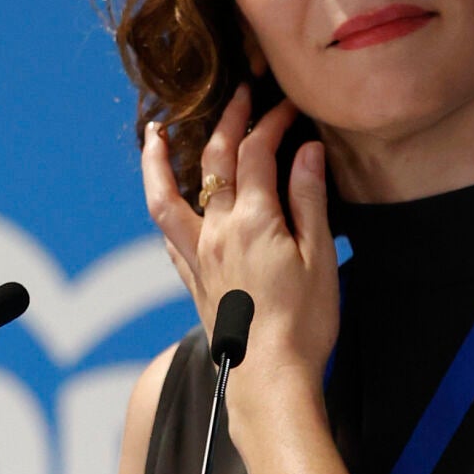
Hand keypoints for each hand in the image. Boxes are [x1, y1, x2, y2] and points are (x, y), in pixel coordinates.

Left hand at [141, 85, 337, 384]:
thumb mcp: (319, 255)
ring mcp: (198, 254)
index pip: (256, 152)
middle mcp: (215, 230)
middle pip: (215, 159)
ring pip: (166, 196)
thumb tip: (307, 151)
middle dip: (229, 120)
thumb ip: (309, 198)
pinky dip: (164, 204)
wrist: (270, 378)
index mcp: (251, 220)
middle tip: (240, 95)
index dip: (272, 122)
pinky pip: (167, 233)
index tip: (289, 108)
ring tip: (154, 134)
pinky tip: (166, 196)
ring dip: (158, 162)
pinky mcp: (192, 277)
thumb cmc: (304, 323)